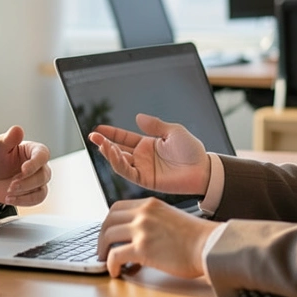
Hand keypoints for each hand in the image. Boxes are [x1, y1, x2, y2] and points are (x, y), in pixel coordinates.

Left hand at [0, 126, 50, 205]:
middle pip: (43, 175)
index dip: (35, 163)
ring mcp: (39, 180)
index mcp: (34, 150)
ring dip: (24, 193)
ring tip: (8, 192)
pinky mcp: (35, 193)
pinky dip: (23, 201)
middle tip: (11, 185)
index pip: (42, 155)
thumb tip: (18, 129)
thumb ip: (8, 139)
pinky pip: (37, 199)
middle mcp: (40, 165)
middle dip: (26, 182)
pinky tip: (9, 198)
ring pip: (42, 189)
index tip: (23, 170)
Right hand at [88, 113, 209, 195]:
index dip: (111, 133)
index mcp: (147, 144)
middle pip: (118, 150)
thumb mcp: (173, 131)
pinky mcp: (146, 180)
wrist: (203, 169)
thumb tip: (137, 117)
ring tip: (102, 144)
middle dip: (104, 143)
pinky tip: (114, 154)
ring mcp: (143, 169)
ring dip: (109, 153)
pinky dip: (119, 163)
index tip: (98, 128)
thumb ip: (155, 125)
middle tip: (93, 136)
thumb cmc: (191, 150)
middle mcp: (142, 157)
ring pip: (120, 161)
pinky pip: (128, 172)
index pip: (124, 138)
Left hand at [98, 198, 217, 278]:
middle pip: (108, 220)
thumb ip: (153, 220)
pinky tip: (116, 272)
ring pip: (107, 236)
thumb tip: (139, 236)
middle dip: (101, 236)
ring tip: (106, 262)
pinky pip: (115, 255)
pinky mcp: (142, 248)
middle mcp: (143, 213)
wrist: (210, 246)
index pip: (117, 208)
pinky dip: (111, 264)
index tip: (108, 233)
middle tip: (102, 249)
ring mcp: (141, 230)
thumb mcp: (171, 217)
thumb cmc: (196, 238)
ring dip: (103, 250)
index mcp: (150, 204)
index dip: (109, 222)